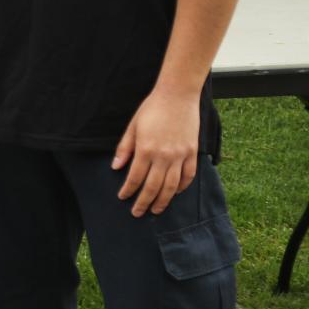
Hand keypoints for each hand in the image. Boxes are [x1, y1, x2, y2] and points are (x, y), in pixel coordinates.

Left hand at [113, 89, 200, 216]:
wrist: (177, 95)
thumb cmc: (151, 109)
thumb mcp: (132, 126)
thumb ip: (124, 148)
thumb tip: (116, 167)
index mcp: (146, 149)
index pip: (135, 177)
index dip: (128, 190)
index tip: (122, 197)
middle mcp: (164, 156)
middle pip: (153, 186)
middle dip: (144, 202)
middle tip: (137, 213)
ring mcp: (180, 155)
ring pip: (172, 186)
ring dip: (163, 200)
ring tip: (156, 209)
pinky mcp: (192, 152)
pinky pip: (188, 176)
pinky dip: (182, 187)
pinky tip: (175, 193)